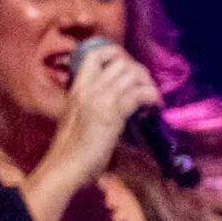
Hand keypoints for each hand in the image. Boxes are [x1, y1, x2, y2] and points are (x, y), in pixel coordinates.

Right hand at [26, 40, 161, 220]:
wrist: (65, 167)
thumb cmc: (71, 149)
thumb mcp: (77, 117)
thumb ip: (92, 103)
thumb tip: (117, 99)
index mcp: (77, 88)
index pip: (94, 54)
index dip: (115, 53)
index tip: (128, 66)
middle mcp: (88, 88)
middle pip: (120, 61)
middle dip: (138, 69)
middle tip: (145, 85)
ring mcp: (100, 99)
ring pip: (132, 74)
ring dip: (148, 82)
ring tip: (152, 96)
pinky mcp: (113, 113)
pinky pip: (139, 94)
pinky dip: (152, 96)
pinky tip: (156, 106)